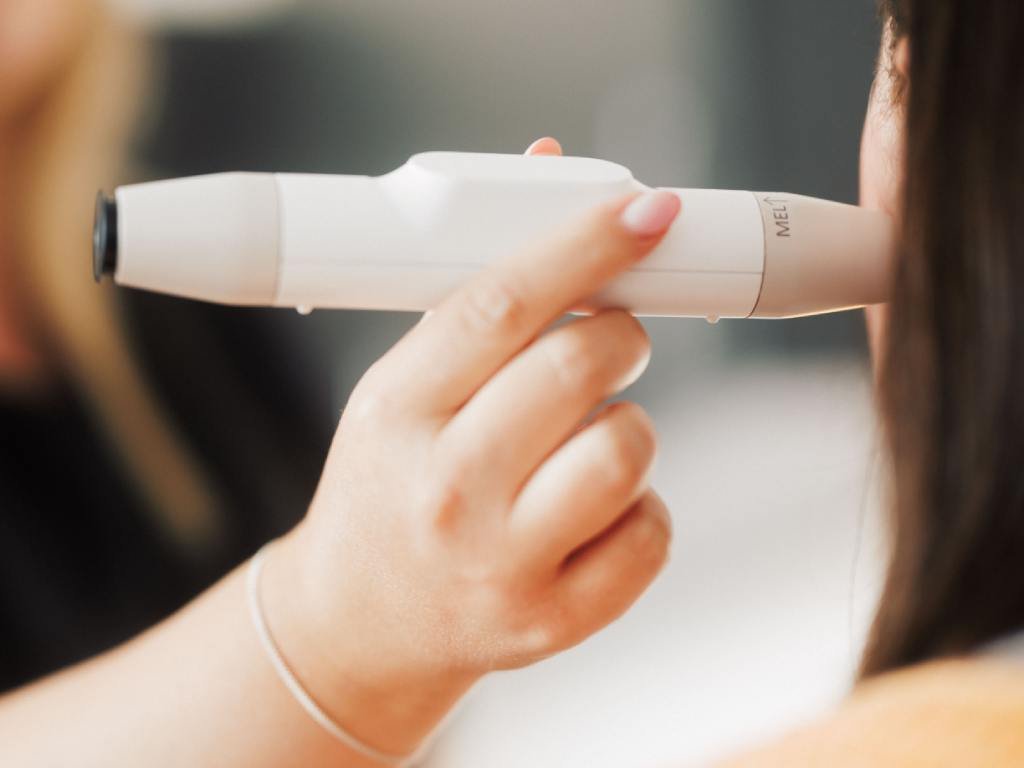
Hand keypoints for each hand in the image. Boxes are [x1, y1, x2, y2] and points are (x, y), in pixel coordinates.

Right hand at [269, 139, 679, 755]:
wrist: (358, 626)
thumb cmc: (386, 491)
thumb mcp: (398, 391)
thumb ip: (476, 299)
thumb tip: (550, 168)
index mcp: (397, 410)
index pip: (501, 302)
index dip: (584, 244)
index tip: (646, 212)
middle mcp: (446, 489)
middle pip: (578, 366)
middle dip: (621, 335)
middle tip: (612, 341)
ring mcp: (501, 562)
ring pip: (626, 448)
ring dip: (630, 422)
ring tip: (590, 435)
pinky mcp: (553, 620)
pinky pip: (651, 532)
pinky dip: (641, 505)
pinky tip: (594, 508)